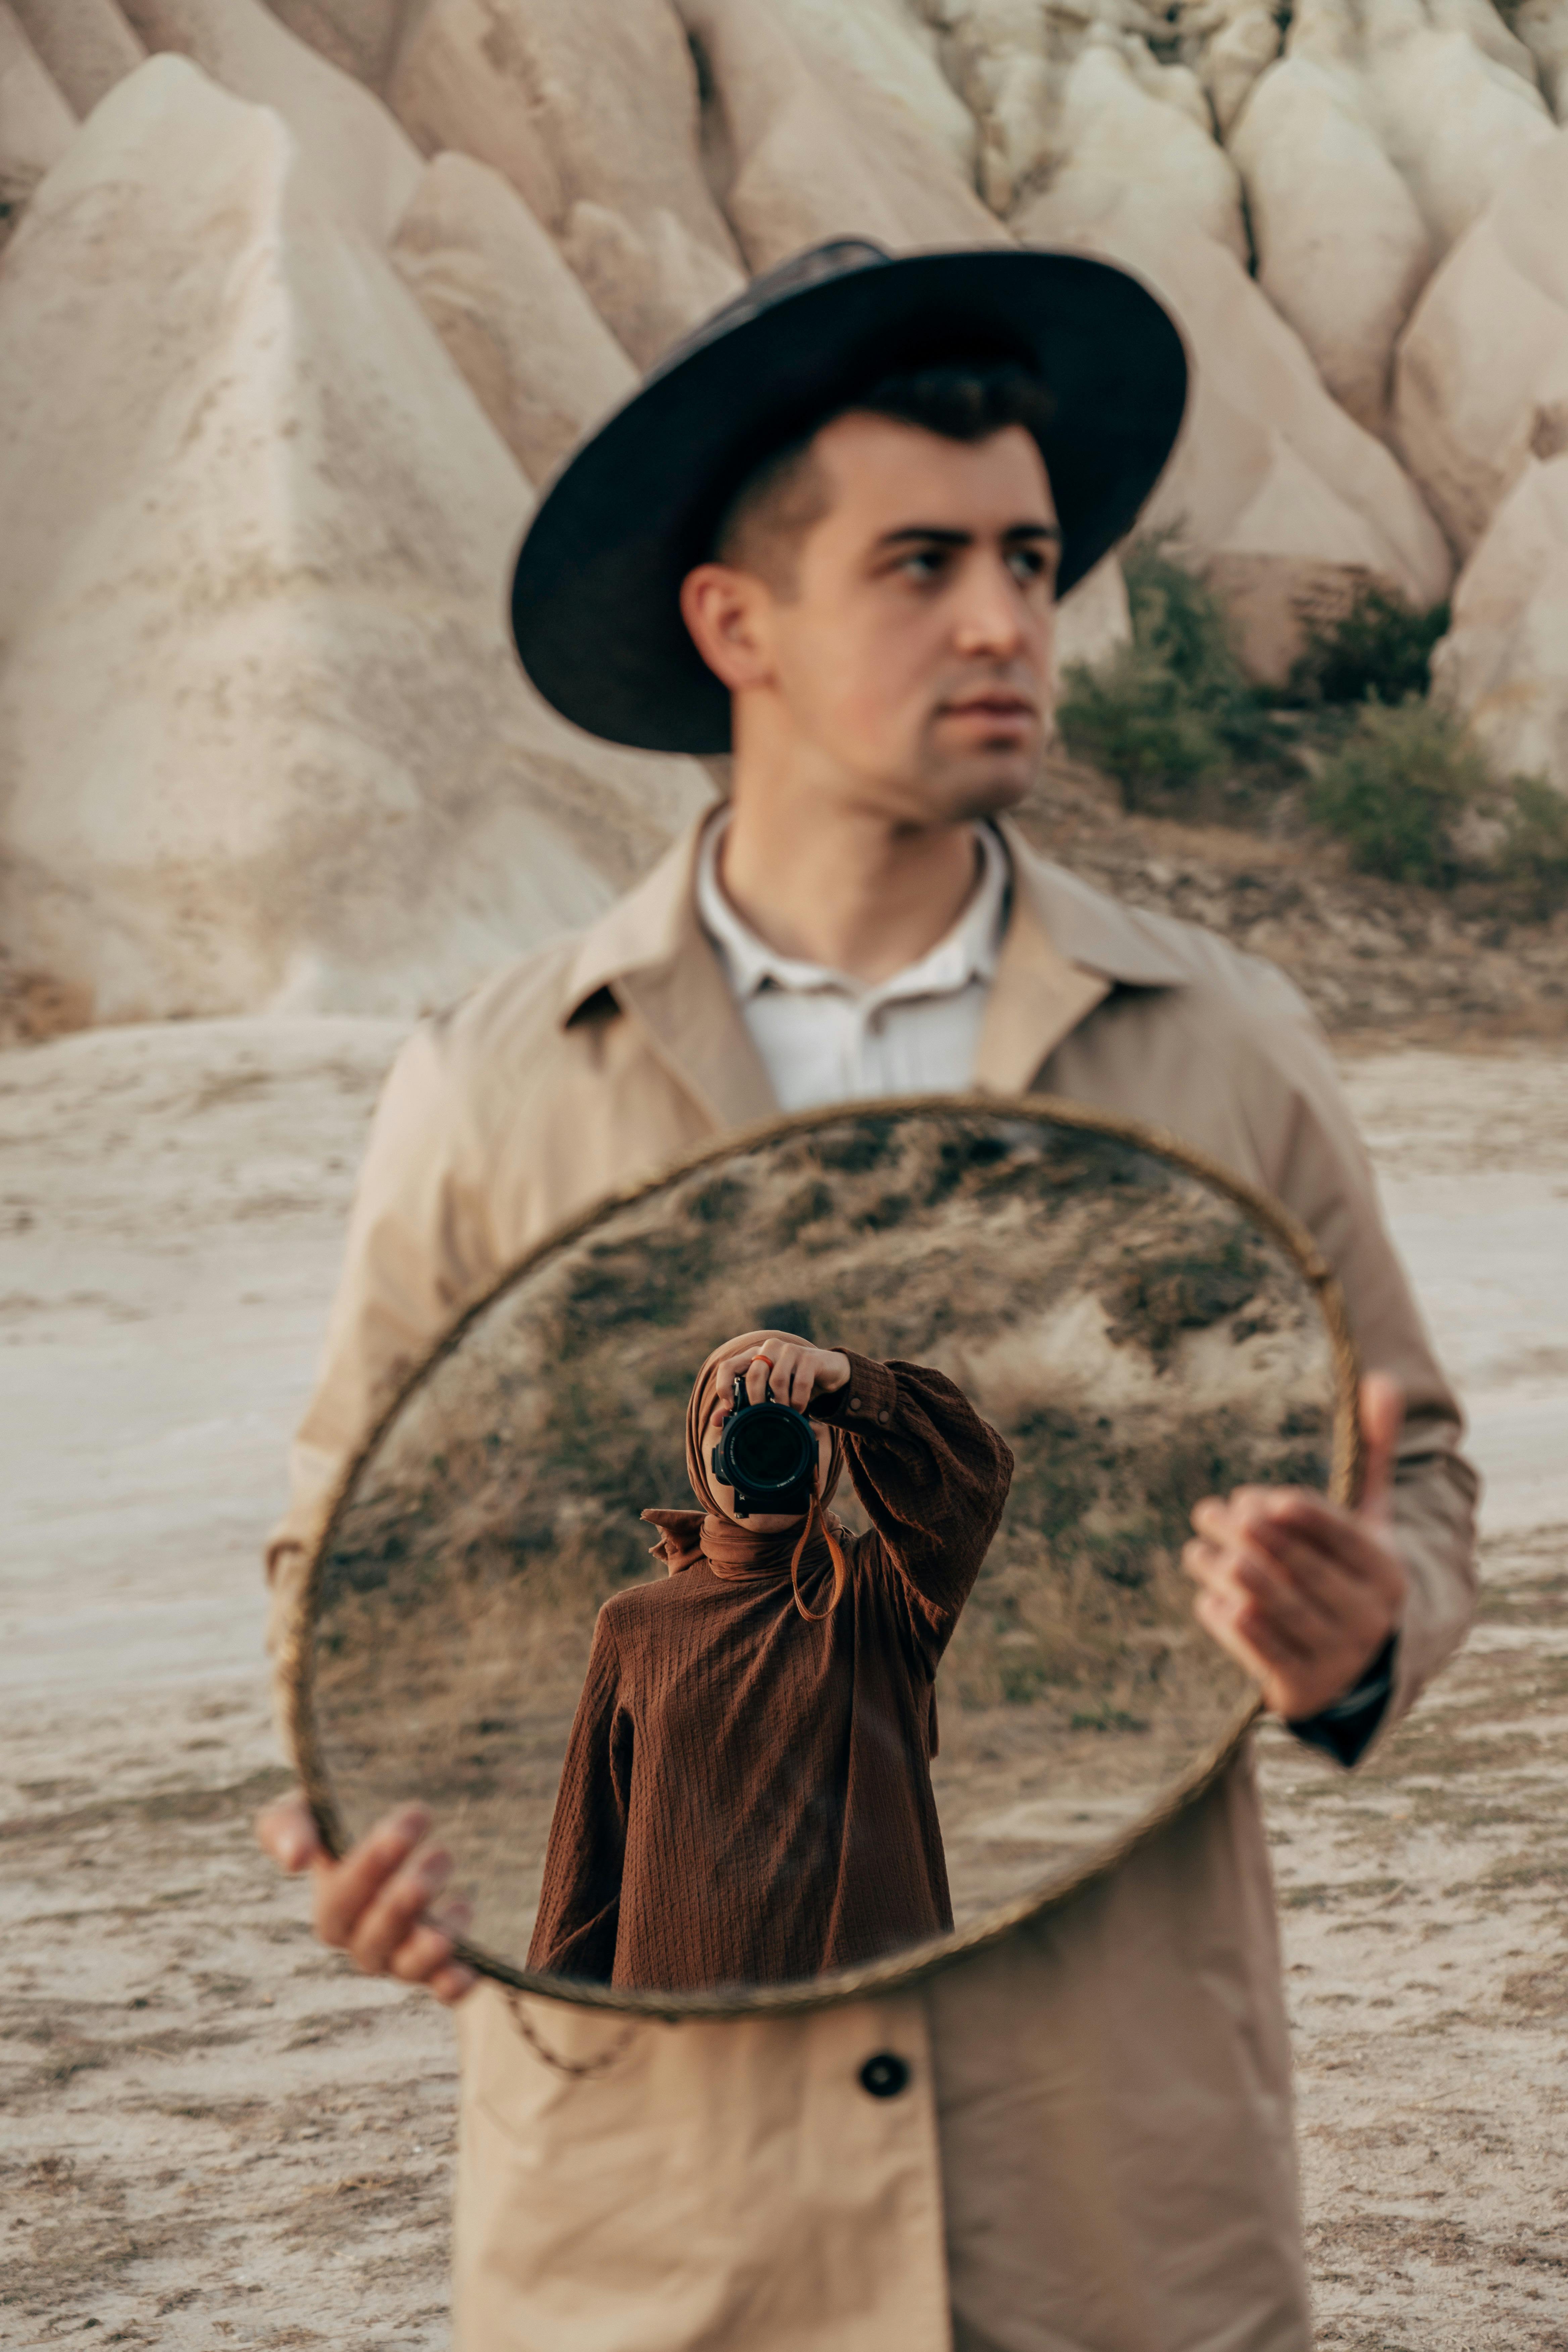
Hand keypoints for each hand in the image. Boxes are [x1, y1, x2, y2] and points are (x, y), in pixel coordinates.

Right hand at [255, 1791, 476, 2005]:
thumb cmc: (341, 1820)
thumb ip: (286, 1827)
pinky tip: (470, 1970)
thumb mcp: (308, 1810)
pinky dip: (453, 1984)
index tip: (408, 1822)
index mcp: (331, 1907)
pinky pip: (441, 1987)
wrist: (395, 1832)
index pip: (340, 1901)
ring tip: (461, 1908)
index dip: (370, 1867)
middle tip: (441, 1855)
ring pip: (406, 1968)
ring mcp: (400, 1955)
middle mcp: (362, 1940)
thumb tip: (296, 1859)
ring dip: (428, 1947)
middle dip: (403, 1903)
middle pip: (373, 1939)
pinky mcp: (439, 1962)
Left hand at [709, 1330, 850, 1416]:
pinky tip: (800, 1409)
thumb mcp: (768, 1395)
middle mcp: (768, 1349)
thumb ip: (742, 1405)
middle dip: (757, 1401)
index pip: (728, 1366)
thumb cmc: (792, 1385)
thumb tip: (715, 1421)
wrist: (828, 1372)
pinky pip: (801, 1382)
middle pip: (754, 1374)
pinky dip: (799, 1401)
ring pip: (778, 1380)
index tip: (731, 1408)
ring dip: (781, 1403)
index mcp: (753, 1356)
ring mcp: (789, 1350)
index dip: (724, 1387)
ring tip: (786, 1415)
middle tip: (763, 1417)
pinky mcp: (809, 1356)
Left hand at [1182, 1374, 1407, 1721]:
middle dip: (1245, 1535)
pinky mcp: (1301, 1687)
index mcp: (1386, 1571)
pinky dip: (1226, 1619)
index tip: (1255, 1498)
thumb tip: (1382, 1380)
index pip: (1337, 1533)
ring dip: (1225, 1571)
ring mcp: (1335, 1655)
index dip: (1293, 1514)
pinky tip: (1208, 1597)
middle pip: (1294, 1565)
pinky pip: (1255, 1647)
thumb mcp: (1371, 1519)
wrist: (1366, 1667)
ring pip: (1268, 1603)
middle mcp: (1367, 1615)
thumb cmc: (1355, 1572)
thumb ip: (1372, 1456)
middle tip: (1207, 1511)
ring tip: (1197, 1549)